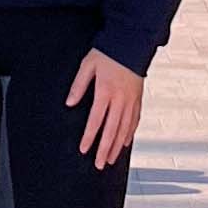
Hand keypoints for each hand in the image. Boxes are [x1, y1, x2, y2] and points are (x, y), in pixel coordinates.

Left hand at [67, 48, 145, 167]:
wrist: (132, 42)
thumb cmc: (108, 52)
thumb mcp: (88, 65)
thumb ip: (78, 85)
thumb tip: (70, 103)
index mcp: (106, 91)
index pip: (96, 120)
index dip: (89, 137)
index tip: (84, 150)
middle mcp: (120, 99)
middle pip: (112, 130)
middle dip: (104, 149)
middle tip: (98, 164)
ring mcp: (131, 100)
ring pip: (124, 129)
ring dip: (117, 146)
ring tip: (110, 160)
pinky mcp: (138, 98)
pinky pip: (134, 120)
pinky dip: (129, 134)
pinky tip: (124, 143)